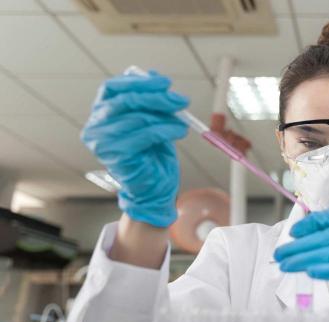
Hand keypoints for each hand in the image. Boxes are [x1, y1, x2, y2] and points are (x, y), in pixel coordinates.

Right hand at [81, 71, 188, 227]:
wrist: (154, 187)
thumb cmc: (152, 153)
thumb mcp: (152, 120)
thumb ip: (149, 100)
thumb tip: (156, 76)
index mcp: (99, 114)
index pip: (112, 88)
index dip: (138, 81)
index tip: (165, 83)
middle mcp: (95, 127)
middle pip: (126, 100)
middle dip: (157, 98)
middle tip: (181, 100)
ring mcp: (102, 142)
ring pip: (138, 118)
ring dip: (166, 116)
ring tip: (182, 121)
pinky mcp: (116, 155)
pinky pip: (146, 134)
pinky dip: (167, 130)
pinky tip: (180, 131)